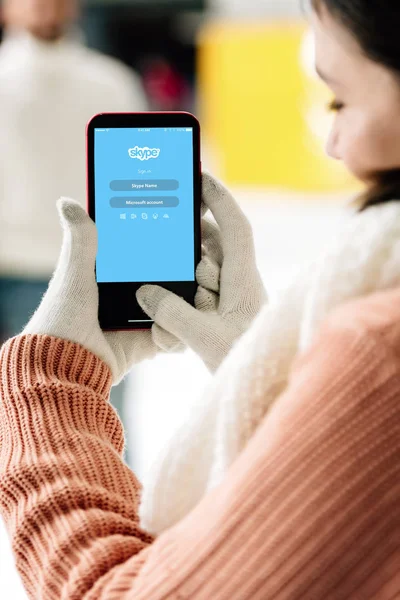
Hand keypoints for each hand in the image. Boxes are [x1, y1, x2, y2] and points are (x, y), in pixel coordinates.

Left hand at [23, 200, 183, 382]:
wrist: (63, 368)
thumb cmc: (63, 320)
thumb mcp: (73, 274)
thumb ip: (81, 241)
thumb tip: (67, 202)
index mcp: (110, 275)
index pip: (145, 250)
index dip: (167, 239)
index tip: (187, 223)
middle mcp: (129, 295)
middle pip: (169, 276)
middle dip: (189, 268)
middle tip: (203, 260)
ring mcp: (140, 319)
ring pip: (178, 304)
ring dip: (191, 299)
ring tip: (201, 287)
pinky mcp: (148, 342)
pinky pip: (174, 334)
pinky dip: (177, 332)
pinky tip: (173, 325)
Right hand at [137, 173, 266, 371]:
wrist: (266, 391)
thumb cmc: (246, 364)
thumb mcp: (204, 339)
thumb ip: (172, 313)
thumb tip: (146, 292)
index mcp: (246, 282)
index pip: (236, 228)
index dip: (219, 199)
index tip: (200, 177)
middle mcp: (242, 285)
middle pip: (215, 248)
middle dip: (191, 245)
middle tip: (165, 242)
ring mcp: (234, 301)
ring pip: (205, 273)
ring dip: (185, 280)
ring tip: (170, 304)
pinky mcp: (226, 316)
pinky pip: (202, 296)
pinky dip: (185, 301)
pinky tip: (170, 321)